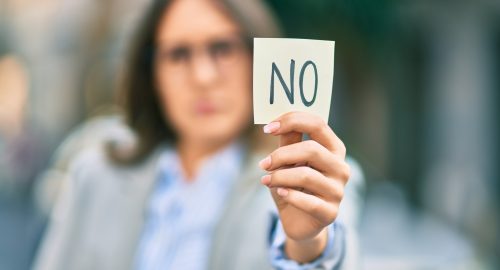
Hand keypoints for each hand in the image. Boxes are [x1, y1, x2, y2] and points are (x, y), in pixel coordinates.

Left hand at [258, 111, 349, 262]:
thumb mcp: (288, 160)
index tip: (268, 128)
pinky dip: (290, 196)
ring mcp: (338, 191)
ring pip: (306, 176)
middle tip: (263, 163)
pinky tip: (280, 193)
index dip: (292, 121)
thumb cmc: (293, 184)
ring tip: (266, 180)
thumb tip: (277, 121)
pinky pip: (308, 202)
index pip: (318, 124)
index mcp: (334, 149)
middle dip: (282, 155)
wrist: (298, 220)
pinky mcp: (330, 213)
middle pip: (312, 150)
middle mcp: (341, 168)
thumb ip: (288, 140)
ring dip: (280, 177)